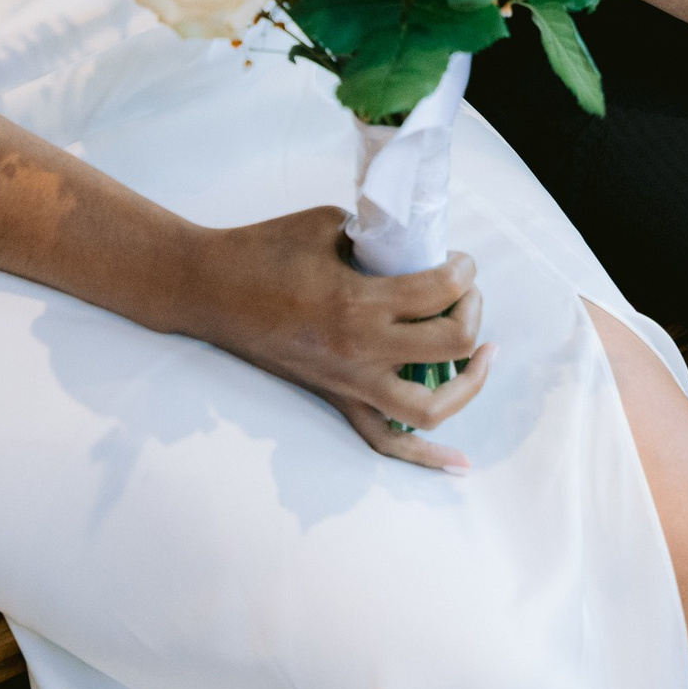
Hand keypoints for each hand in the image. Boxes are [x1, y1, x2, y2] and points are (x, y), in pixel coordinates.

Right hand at [182, 207, 494, 471]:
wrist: (206, 288)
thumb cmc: (263, 249)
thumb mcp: (328, 225)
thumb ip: (378, 238)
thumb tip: (419, 247)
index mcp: (357, 301)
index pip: (442, 291)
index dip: (465, 270)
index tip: (459, 260)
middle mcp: (359, 349)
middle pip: (451, 344)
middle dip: (473, 312)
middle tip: (464, 293)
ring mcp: (347, 382)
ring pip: (430, 408)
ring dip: (469, 384)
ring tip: (481, 356)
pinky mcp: (334, 399)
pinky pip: (384, 441)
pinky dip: (425, 457)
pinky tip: (460, 463)